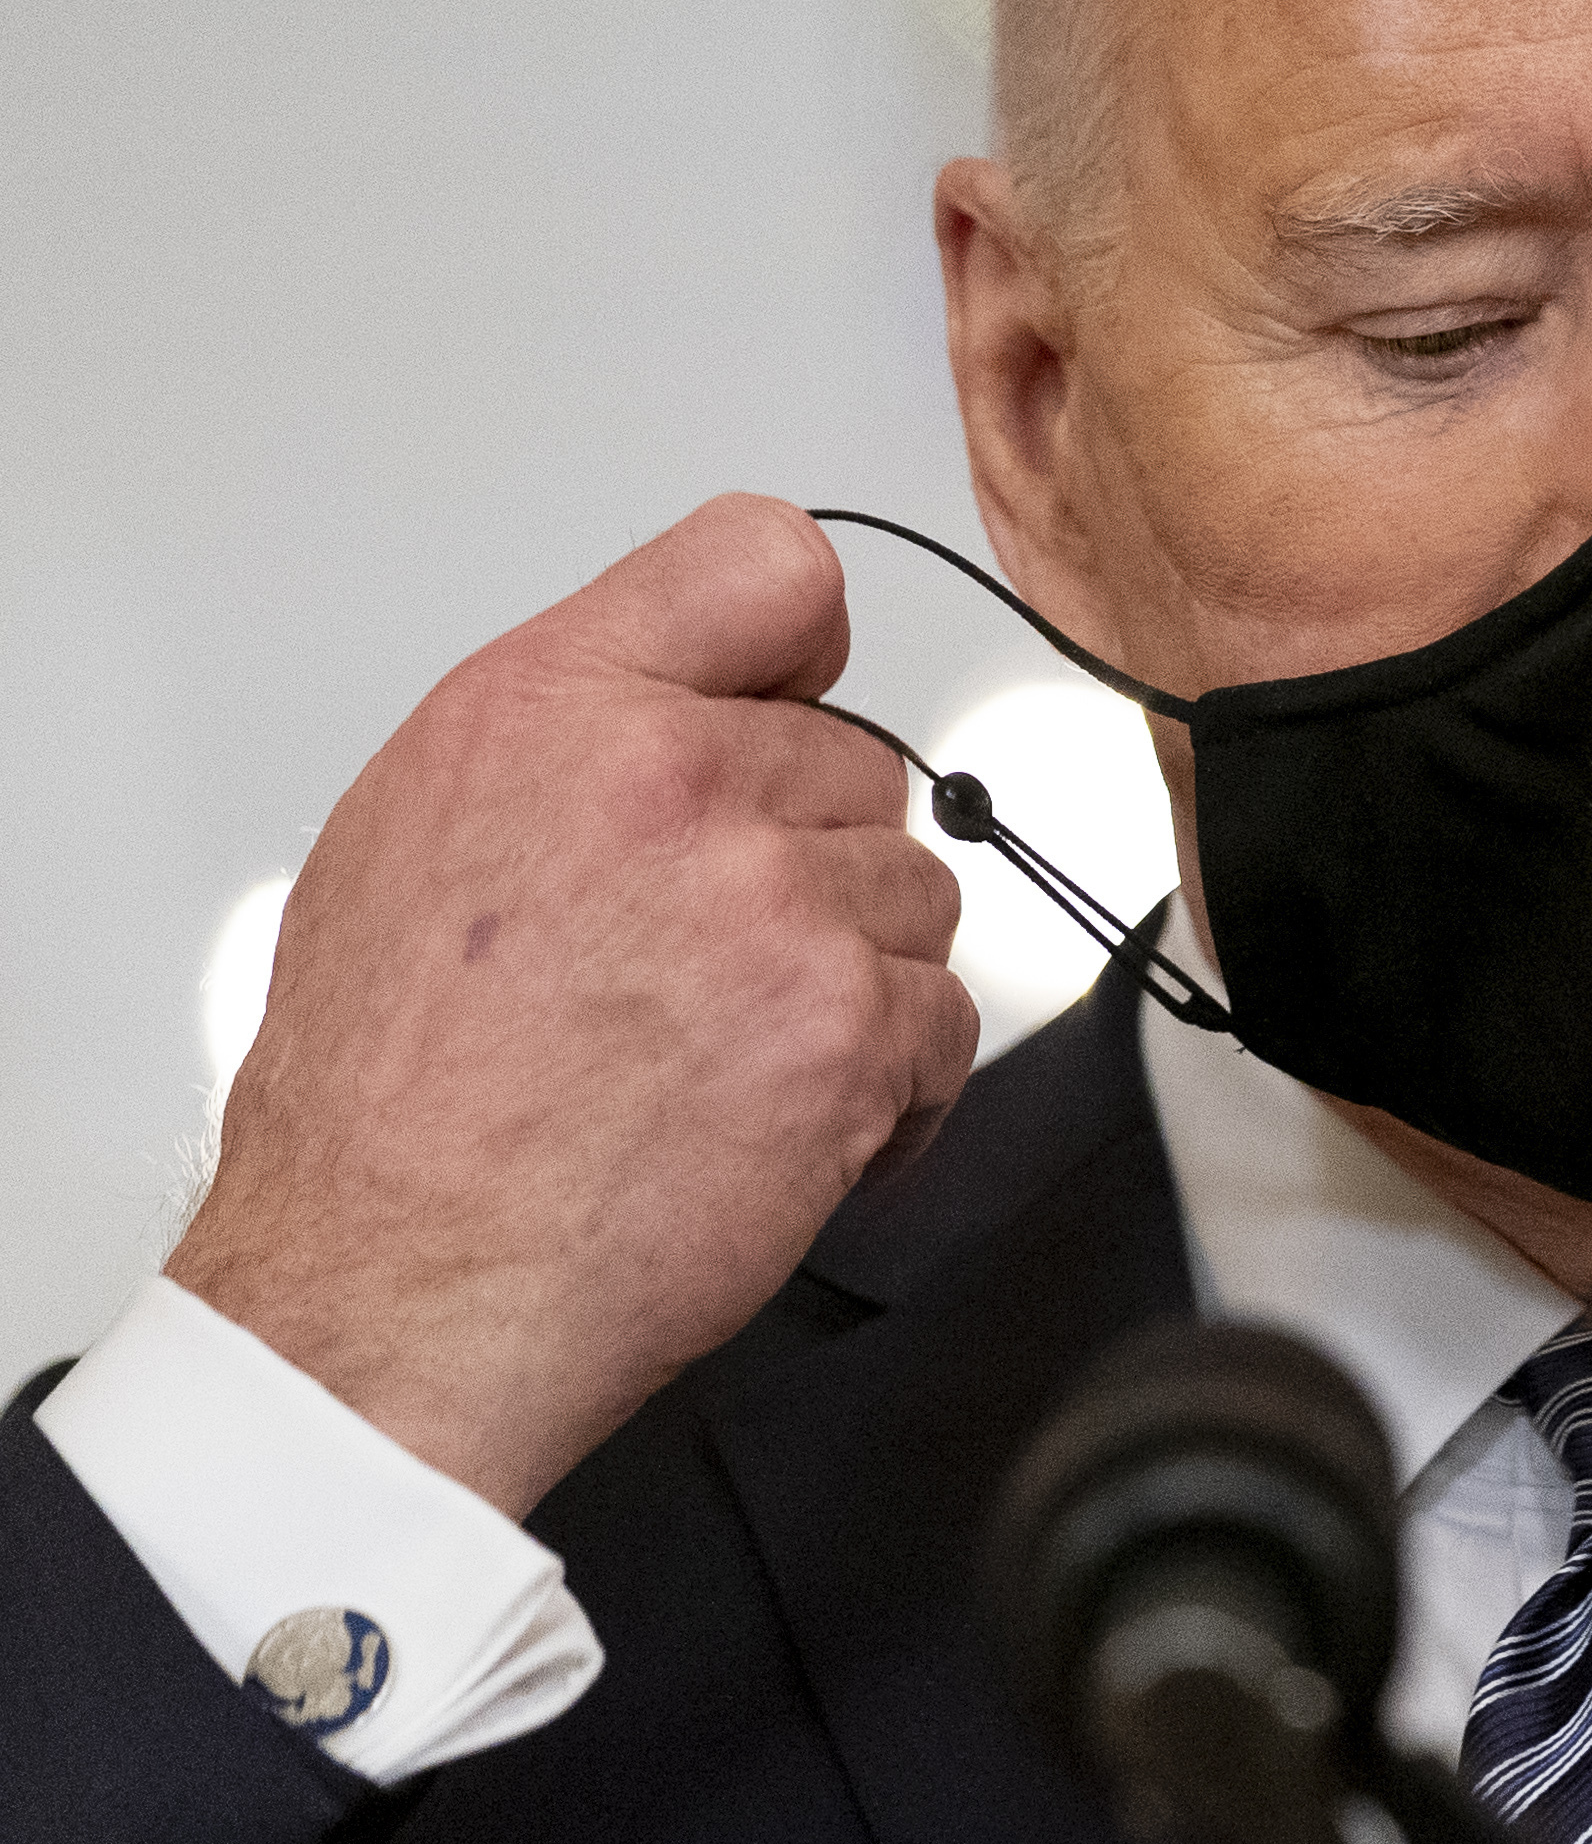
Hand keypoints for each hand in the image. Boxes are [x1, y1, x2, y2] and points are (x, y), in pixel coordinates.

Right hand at [166, 496, 974, 1518]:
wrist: (402, 1281)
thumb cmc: (393, 1096)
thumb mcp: (423, 832)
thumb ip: (579, 737)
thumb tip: (702, 713)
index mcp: (554, 704)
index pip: (768, 562)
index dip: (800, 650)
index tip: (784, 710)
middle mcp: (674, 778)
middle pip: (859, 765)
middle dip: (810, 866)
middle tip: (707, 967)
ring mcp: (773, 901)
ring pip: (915, 894)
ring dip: (855, 978)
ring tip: (734, 1057)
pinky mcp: (846, 1027)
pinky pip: (945, 1019)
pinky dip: (894, 1087)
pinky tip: (791, 1128)